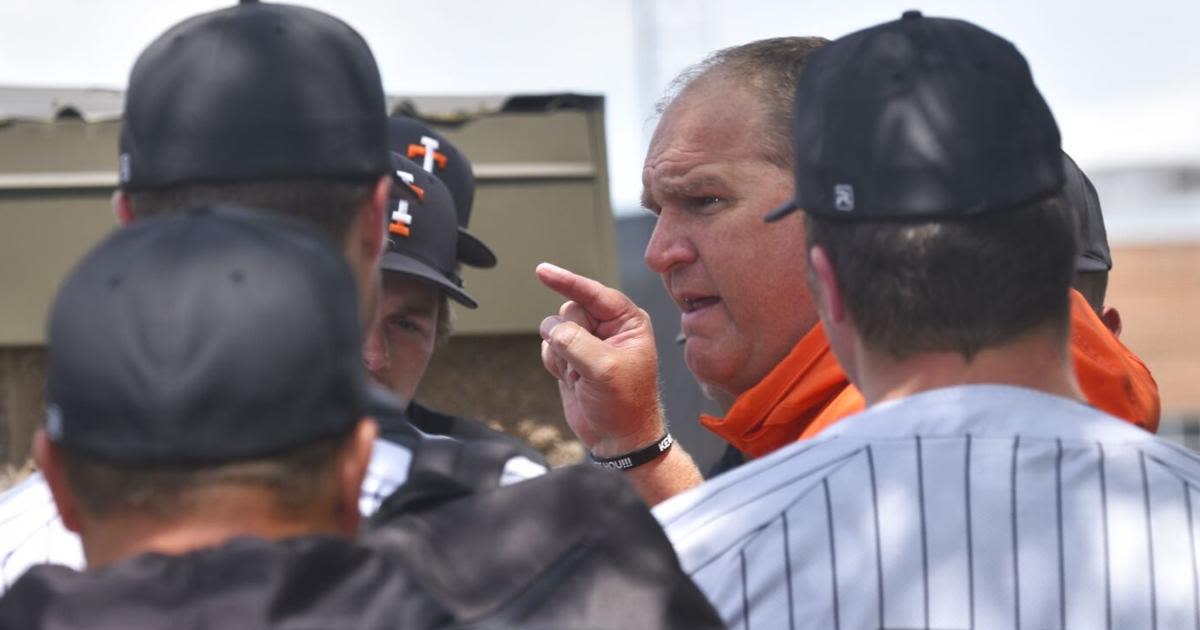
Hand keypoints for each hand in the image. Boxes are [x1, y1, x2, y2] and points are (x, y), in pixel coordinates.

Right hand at [536, 263, 664, 457]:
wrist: (617, 438)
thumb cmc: (625, 404)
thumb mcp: (606, 370)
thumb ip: (577, 342)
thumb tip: (552, 330)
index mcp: (627, 322)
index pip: (593, 293)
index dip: (567, 281)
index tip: (543, 271)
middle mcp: (607, 327)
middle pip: (569, 310)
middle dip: (570, 335)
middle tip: (584, 361)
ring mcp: (587, 341)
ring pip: (554, 328)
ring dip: (561, 353)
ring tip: (580, 373)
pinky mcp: (570, 357)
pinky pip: (548, 347)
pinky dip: (554, 363)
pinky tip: (572, 379)